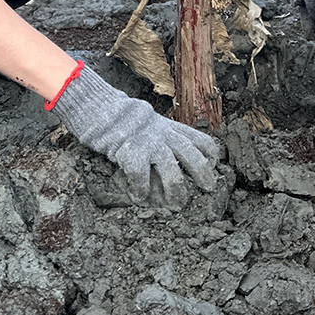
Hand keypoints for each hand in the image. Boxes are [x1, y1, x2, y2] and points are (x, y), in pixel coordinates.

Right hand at [50, 65, 219, 203]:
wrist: (101, 110)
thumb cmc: (125, 120)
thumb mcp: (152, 122)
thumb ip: (165, 134)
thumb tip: (175, 156)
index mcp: (170, 128)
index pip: (199, 139)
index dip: (210, 154)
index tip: (213, 166)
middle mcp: (164, 135)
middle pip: (192, 156)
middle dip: (203, 175)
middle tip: (207, 189)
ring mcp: (148, 144)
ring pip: (172, 172)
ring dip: (175, 191)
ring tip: (175, 204)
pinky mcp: (131, 153)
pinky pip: (141, 177)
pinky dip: (141, 190)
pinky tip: (139, 197)